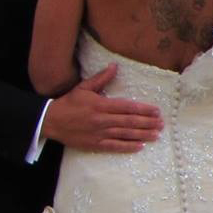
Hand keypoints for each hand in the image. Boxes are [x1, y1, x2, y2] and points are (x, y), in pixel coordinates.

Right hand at [42, 63, 163, 152]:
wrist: (50, 121)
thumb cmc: (69, 103)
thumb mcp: (83, 88)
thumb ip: (101, 78)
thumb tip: (115, 66)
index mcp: (101, 105)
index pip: (127, 107)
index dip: (143, 109)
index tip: (156, 110)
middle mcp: (102, 119)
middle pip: (130, 122)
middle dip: (148, 122)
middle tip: (162, 123)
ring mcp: (99, 133)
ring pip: (125, 134)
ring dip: (143, 135)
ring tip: (157, 135)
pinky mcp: (95, 144)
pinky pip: (114, 146)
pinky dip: (128, 147)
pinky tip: (140, 146)